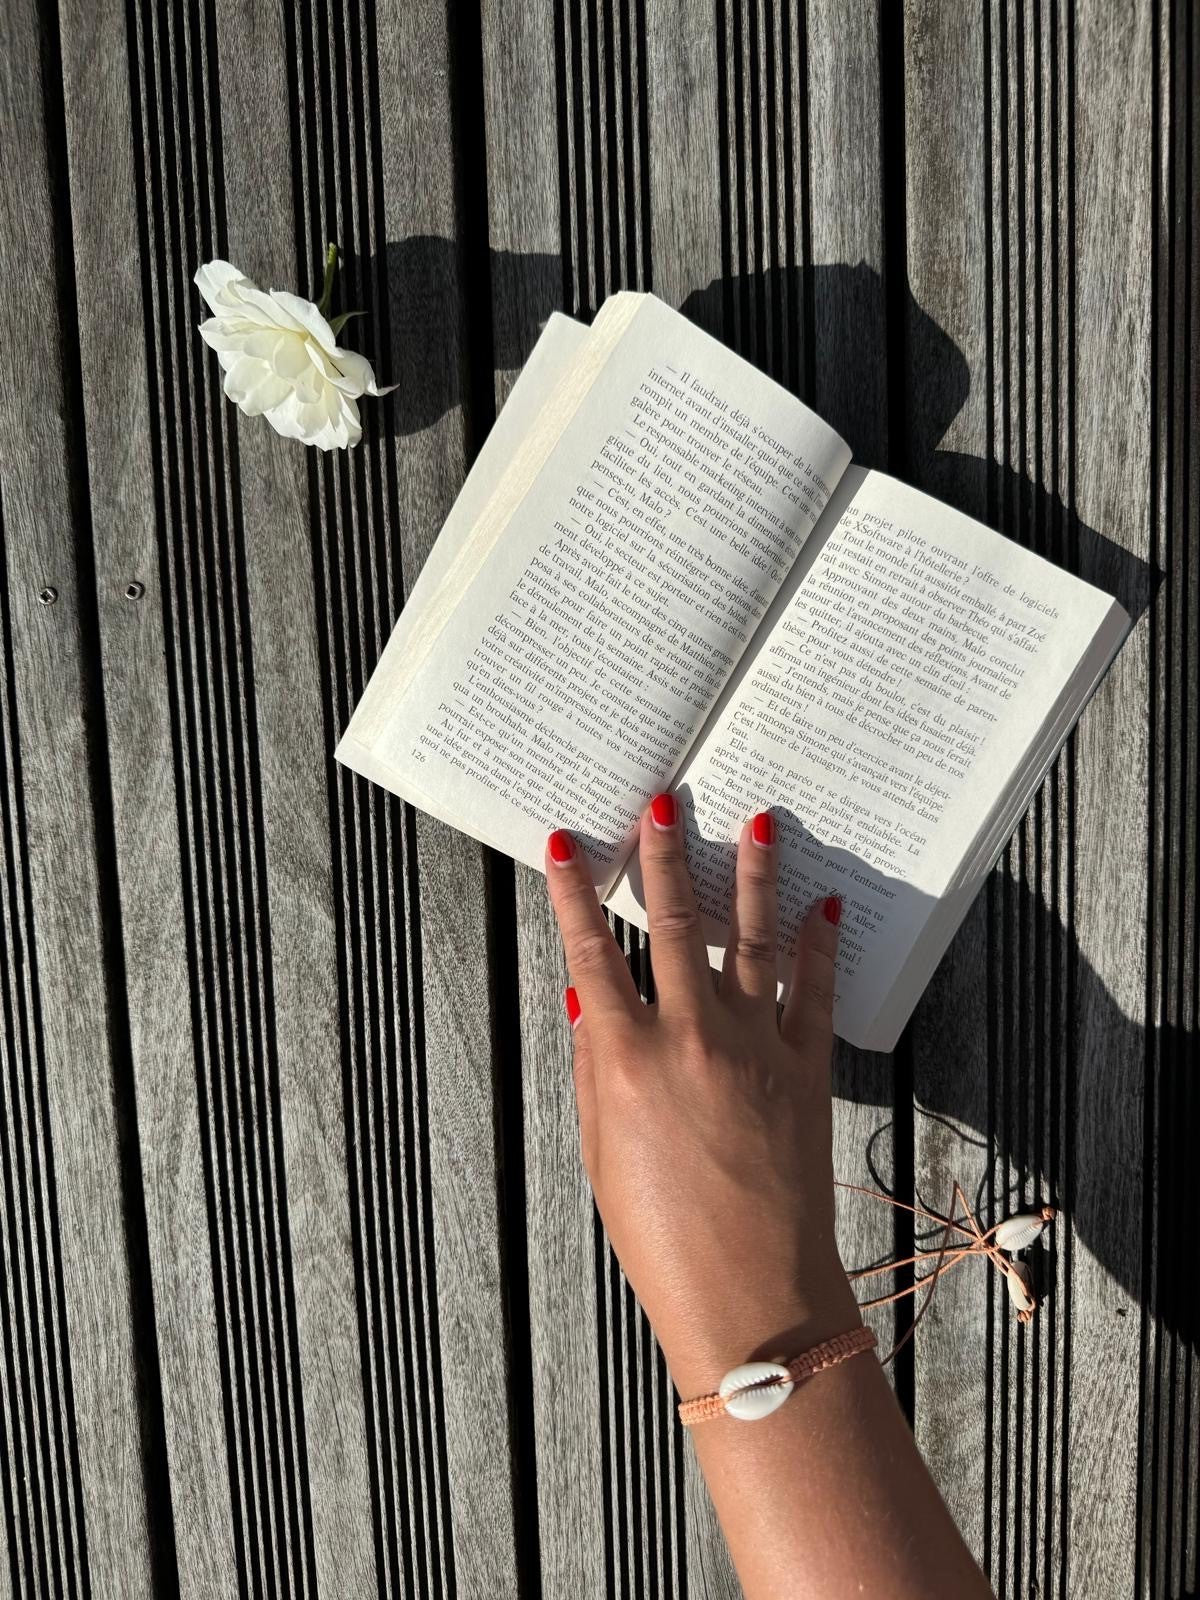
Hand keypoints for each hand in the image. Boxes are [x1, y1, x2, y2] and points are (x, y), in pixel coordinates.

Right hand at [545, 793, 860, 1396]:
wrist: (749, 1293)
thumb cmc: (660, 1234)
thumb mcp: (601, 1152)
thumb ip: (592, 1068)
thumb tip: (582, 999)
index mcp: (627, 1057)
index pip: (591, 953)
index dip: (574, 894)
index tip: (567, 845)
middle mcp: (689, 1036)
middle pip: (673, 925)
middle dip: (664, 857)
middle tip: (663, 801)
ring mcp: (753, 1047)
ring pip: (752, 940)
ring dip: (751, 878)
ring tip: (756, 822)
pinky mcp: (805, 1069)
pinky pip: (812, 994)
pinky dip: (820, 949)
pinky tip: (824, 908)